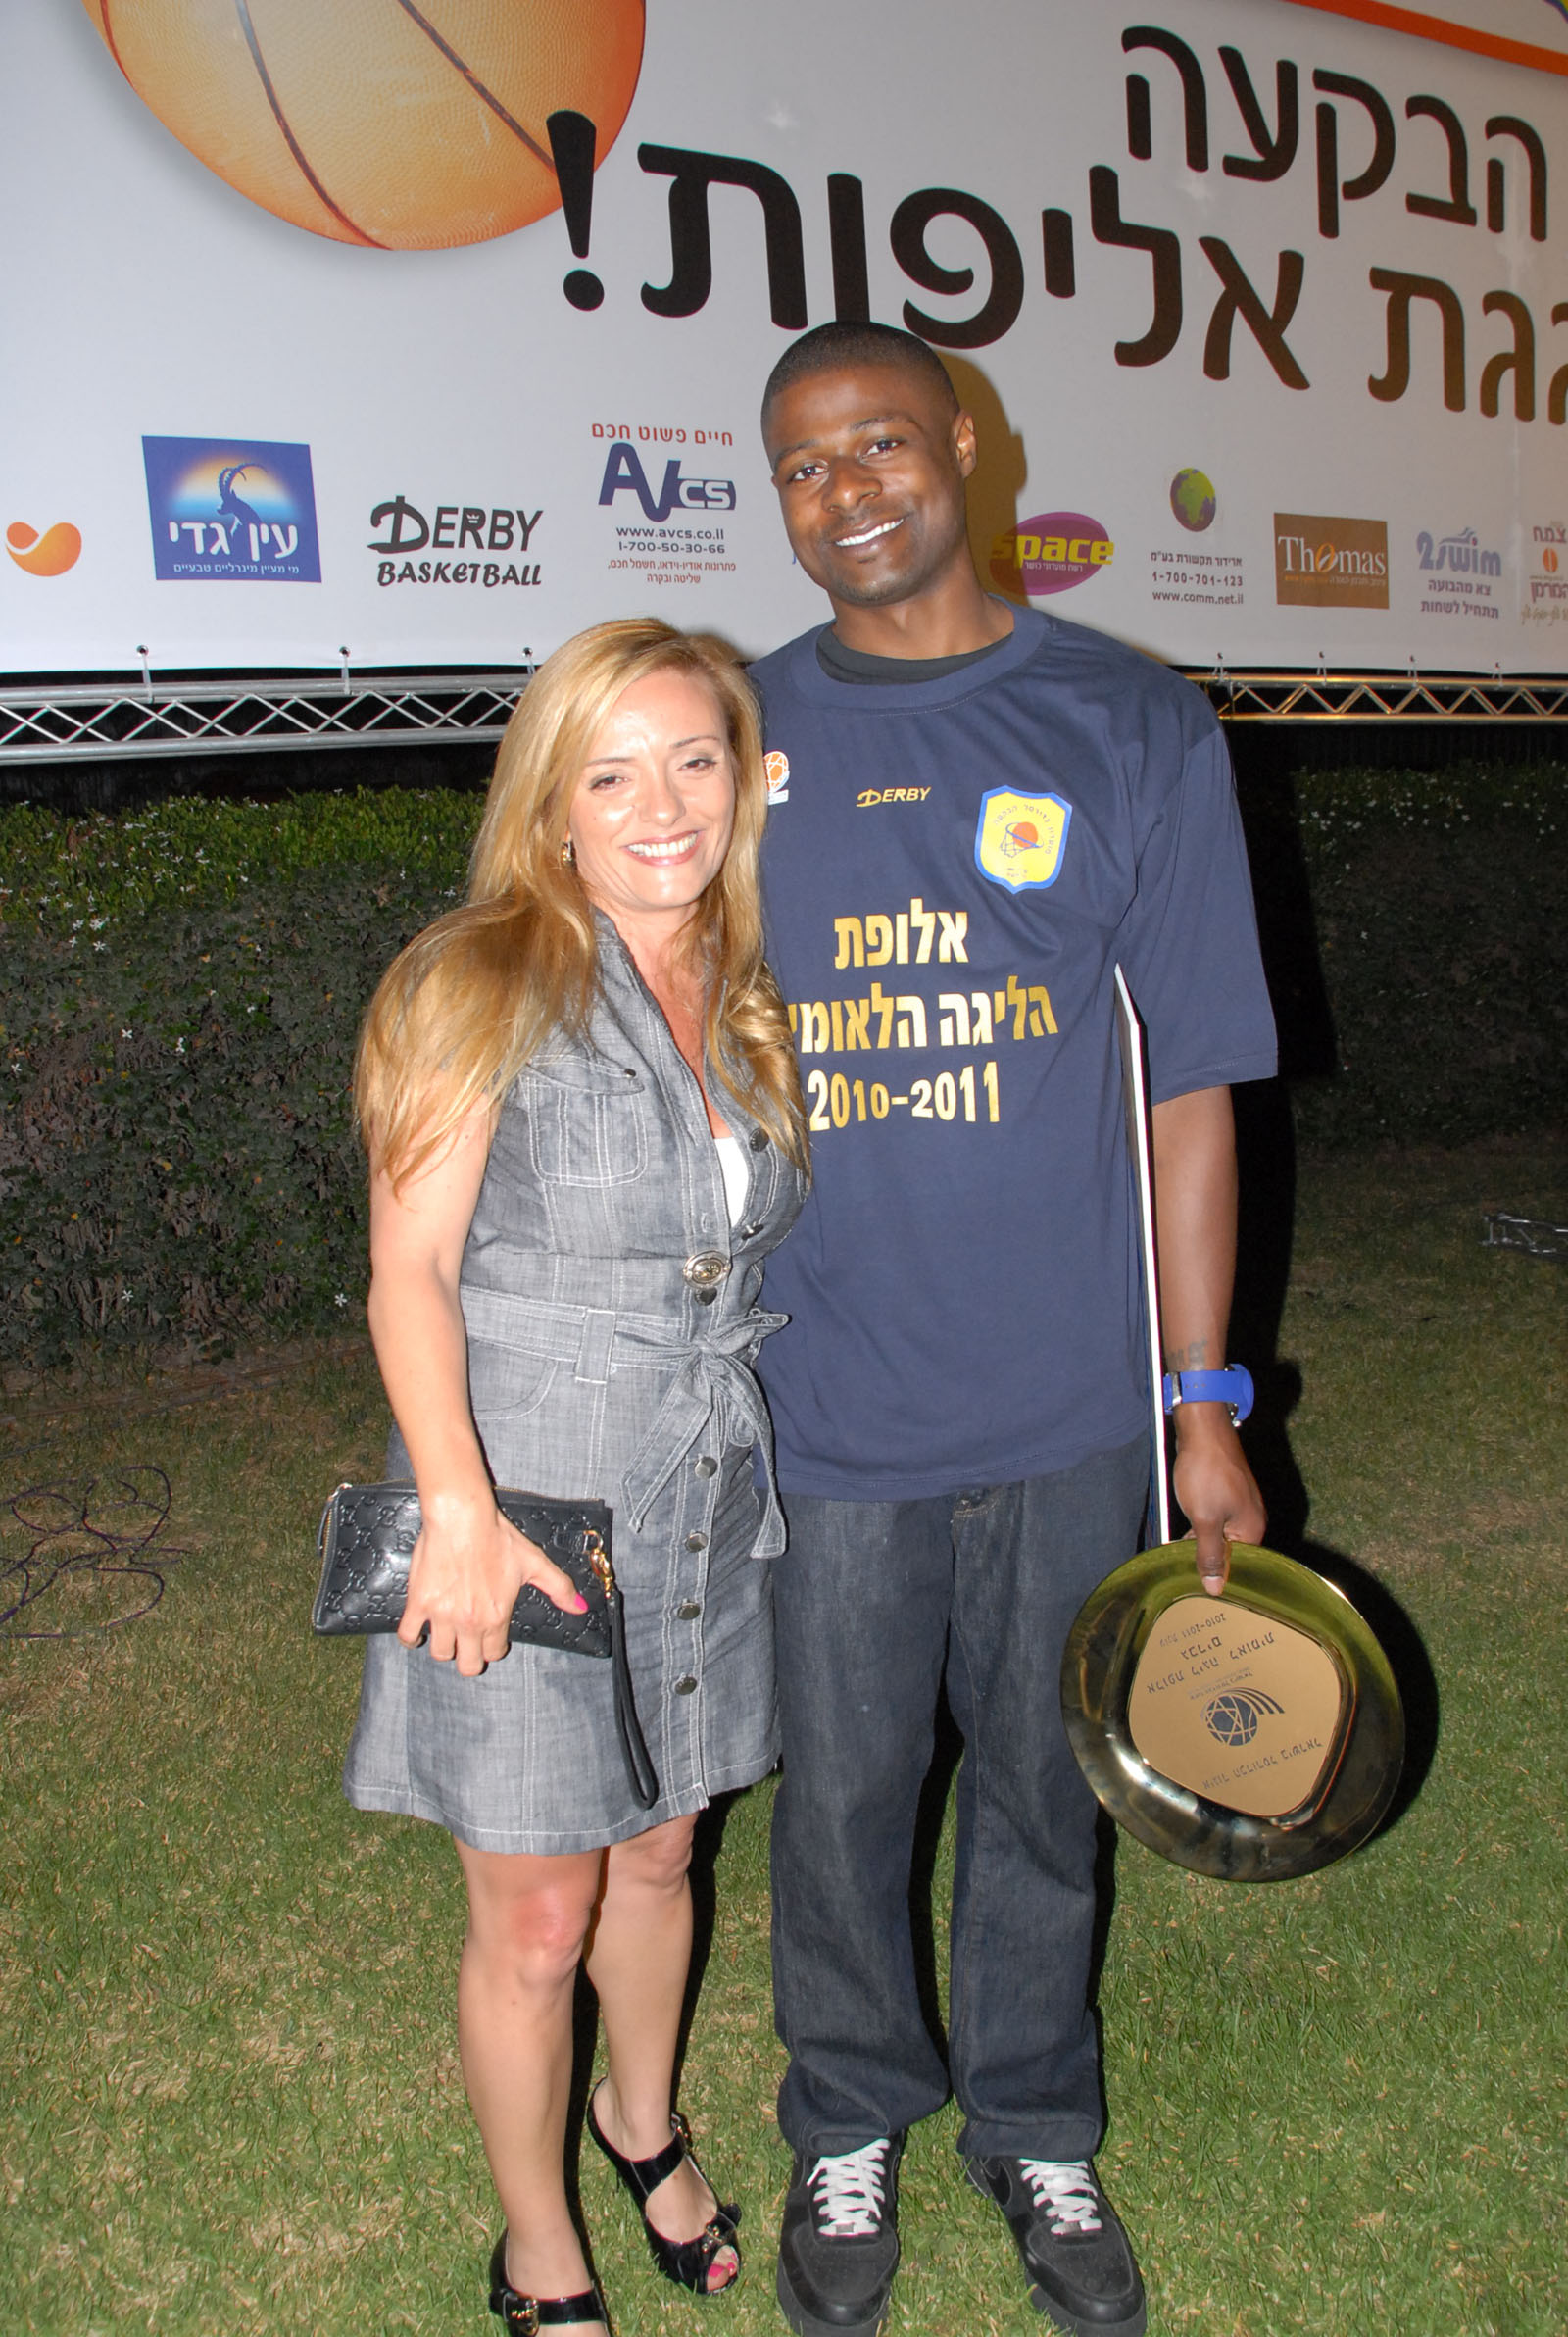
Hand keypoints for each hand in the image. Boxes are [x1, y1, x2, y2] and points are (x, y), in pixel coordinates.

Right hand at [397, 1492, 588, 1676]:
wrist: (463, 1519)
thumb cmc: (498, 1538)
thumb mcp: (534, 1562)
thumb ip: (559, 1588)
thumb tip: (581, 1608)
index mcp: (496, 1616)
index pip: (493, 1652)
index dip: (492, 1646)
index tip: (489, 1637)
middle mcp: (470, 1621)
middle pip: (466, 1664)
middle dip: (469, 1657)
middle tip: (467, 1643)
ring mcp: (442, 1614)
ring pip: (440, 1653)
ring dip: (444, 1646)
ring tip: (447, 1633)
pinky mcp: (419, 1603)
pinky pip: (408, 1635)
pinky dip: (411, 1638)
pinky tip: (418, 1633)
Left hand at [1169, 1406, 1265, 1596]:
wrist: (1203, 1429)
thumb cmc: (1206, 1473)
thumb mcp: (1204, 1520)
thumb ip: (1209, 1554)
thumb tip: (1216, 1588)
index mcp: (1253, 1529)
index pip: (1238, 1566)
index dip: (1218, 1576)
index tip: (1198, 1587)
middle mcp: (1251, 1519)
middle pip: (1230, 1551)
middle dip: (1209, 1559)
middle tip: (1185, 1574)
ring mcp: (1239, 1505)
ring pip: (1221, 1535)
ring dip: (1202, 1543)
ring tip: (1181, 1556)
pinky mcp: (1226, 1493)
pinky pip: (1215, 1519)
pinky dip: (1201, 1527)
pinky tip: (1183, 1535)